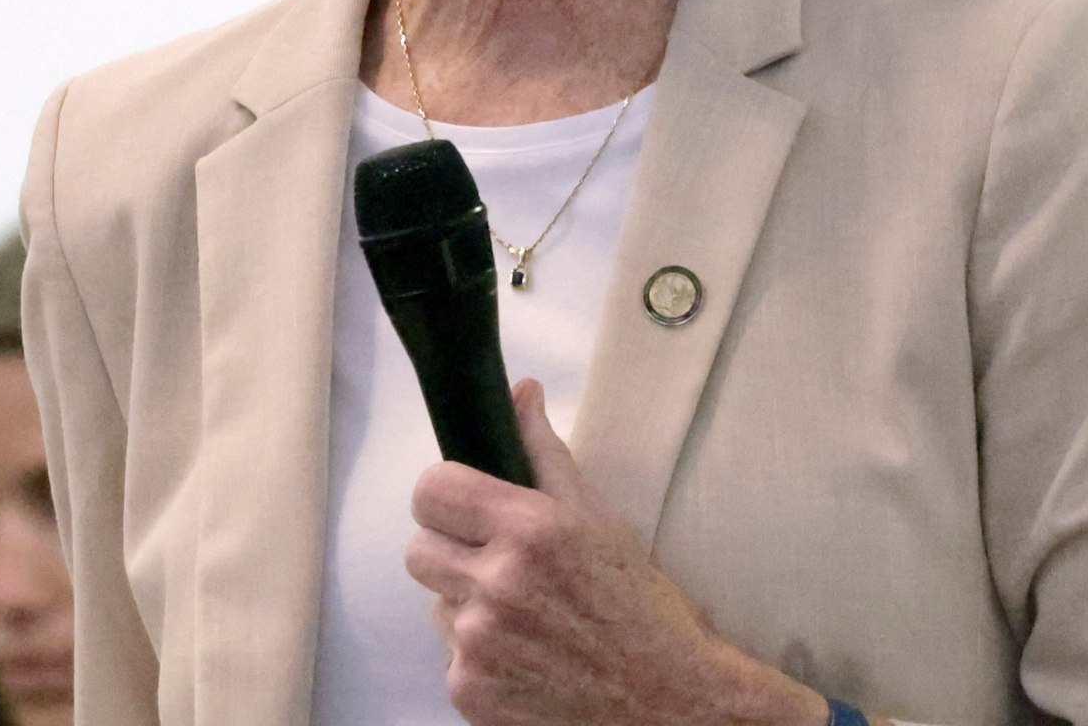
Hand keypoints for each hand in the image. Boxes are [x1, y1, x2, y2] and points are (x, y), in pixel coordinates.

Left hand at [404, 379, 826, 725]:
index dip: (444, 497)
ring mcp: (478, 642)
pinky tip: (525, 657)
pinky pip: (450, 656)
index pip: (431, 491)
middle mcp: (497, 583)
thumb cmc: (643, 608)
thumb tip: (521, 393)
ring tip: (525, 618)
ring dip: (467, 607)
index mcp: (530, 528)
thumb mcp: (600, 519)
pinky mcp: (470, 690)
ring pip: (437, 605)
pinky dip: (478, 657)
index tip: (464, 508)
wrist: (668, 702)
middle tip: (496, 564)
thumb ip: (546, 453)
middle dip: (451, 552)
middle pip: (418, 549)